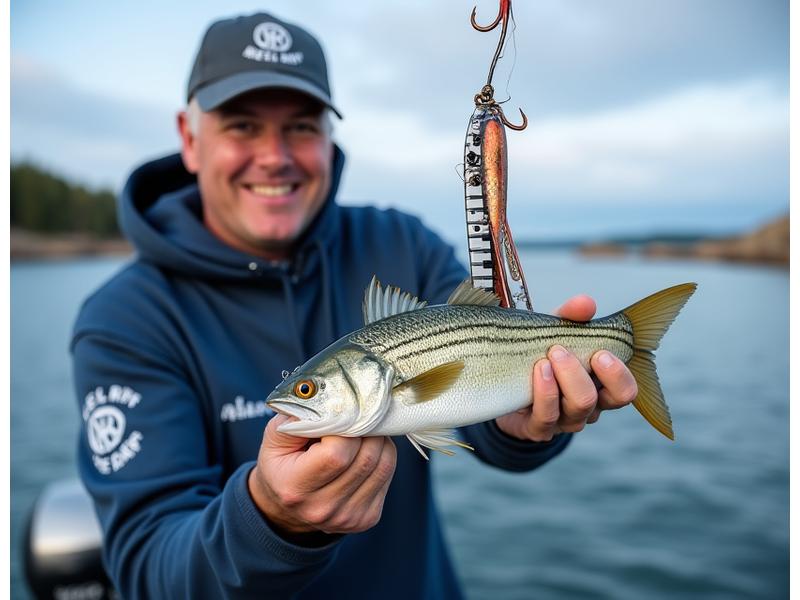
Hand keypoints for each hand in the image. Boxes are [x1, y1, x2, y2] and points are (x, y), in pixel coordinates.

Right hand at [248, 415, 396, 540]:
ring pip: (383, 465)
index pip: (337, 453)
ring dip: (378, 440)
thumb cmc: (282, 464)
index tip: (338, 417)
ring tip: (363, 431)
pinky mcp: (366, 518)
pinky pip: (387, 475)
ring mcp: (346, 517)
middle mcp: (322, 508)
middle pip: (365, 458)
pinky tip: (367, 449)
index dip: (344, 428)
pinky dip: (383, 455)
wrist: (286, 505)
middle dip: (366, 430)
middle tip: (357, 417)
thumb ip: (298, 417)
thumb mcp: (276, 437)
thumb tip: (331, 399)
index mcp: (295, 488)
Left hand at [495, 294, 637, 441]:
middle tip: (561, 350)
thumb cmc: (538, 356)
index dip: (619, 373)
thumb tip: (586, 303)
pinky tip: (538, 371)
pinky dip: (545, 392)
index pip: (625, 390)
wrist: (503, 389)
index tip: (600, 351)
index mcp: (599, 386)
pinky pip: (547, 417)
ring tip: (547, 357)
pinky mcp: (539, 429)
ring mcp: (565, 421)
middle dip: (585, 372)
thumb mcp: (552, 332)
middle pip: (606, 399)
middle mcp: (588, 407)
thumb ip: (570, 317)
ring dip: (566, 379)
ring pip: (579, 408)